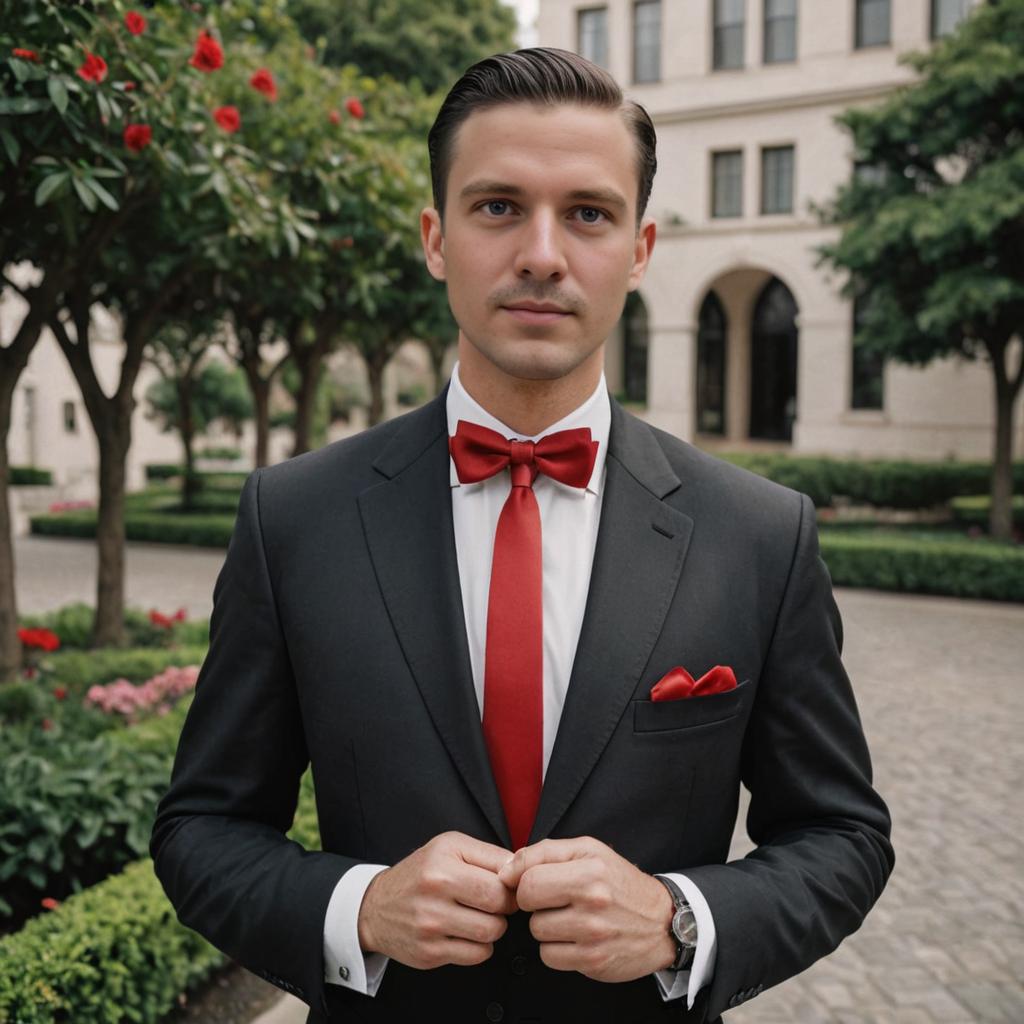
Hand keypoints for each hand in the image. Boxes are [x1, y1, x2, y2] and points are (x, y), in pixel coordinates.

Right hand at [357, 831, 517, 969]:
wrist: (377, 907)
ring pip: (490, 934)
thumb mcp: (450, 847)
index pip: (499, 882)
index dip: (511, 886)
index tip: (507, 886)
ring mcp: (430, 926)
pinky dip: (480, 946)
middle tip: (496, 902)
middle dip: (505, 907)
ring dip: (493, 927)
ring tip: (480, 916)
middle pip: (497, 909)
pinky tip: (467, 933)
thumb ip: (488, 854)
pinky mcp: (429, 953)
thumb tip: (521, 869)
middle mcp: (434, 894)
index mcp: (442, 864)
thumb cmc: (420, 873)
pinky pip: (476, 955)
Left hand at [498, 836, 675, 982]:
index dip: (525, 879)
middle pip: (529, 904)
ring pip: (537, 932)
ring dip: (547, 926)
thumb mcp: (587, 851)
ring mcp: (594, 934)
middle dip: (535, 902)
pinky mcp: (593, 962)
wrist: (661, 922)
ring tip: (570, 917)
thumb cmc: (619, 882)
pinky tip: (575, 938)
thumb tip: (506, 872)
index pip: (528, 877)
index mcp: (590, 869)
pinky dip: (556, 949)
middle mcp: (593, 901)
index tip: (536, 882)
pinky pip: (549, 957)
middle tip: (555, 899)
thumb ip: (543, 852)